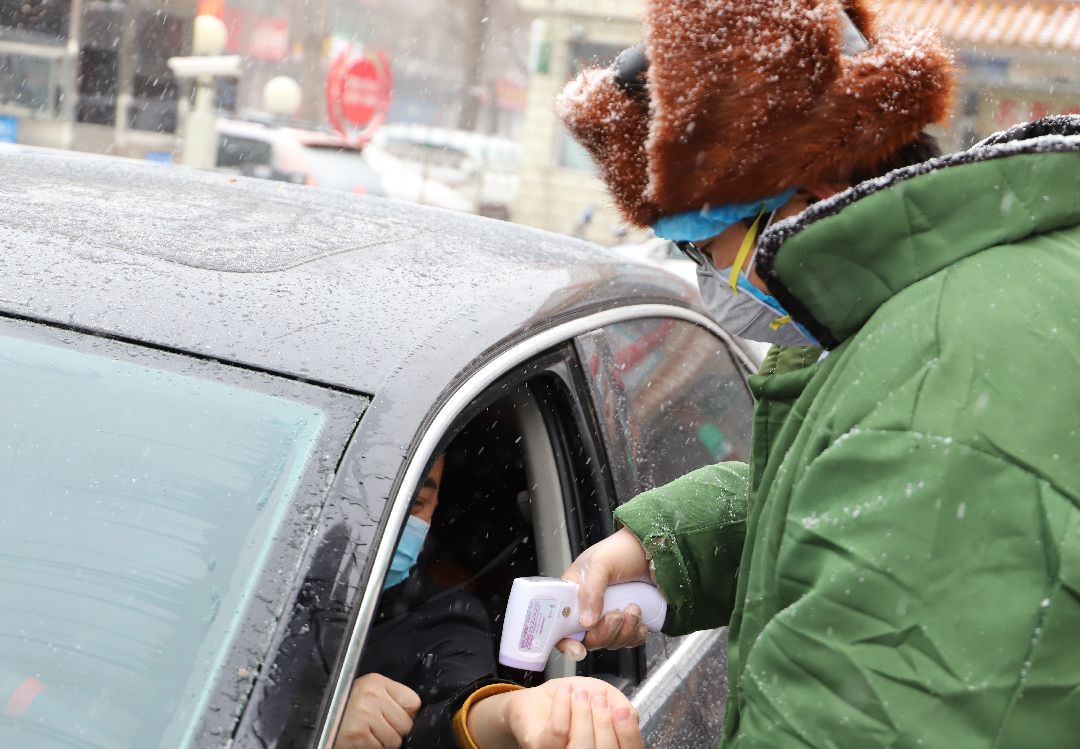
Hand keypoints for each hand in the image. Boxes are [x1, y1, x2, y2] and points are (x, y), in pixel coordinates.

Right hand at [335, 673, 421, 748]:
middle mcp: (371, 696)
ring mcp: (365, 716)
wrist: (316, 719)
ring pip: (395, 740)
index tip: (396, 717)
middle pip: (406, 724)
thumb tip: (414, 713)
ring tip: (368, 734)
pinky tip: (362, 740)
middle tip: (378, 728)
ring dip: (384, 742)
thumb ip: (390, 696)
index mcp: (375, 682)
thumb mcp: (367, 692)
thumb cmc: (344, 708)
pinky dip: (373, 748)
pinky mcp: (359, 736)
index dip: (407, 714)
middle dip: (396, 730)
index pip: (413, 702)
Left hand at [468, 677, 641, 748]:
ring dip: (582, 714)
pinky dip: (563, 707)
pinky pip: (557, 732)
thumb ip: (619, 702)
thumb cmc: (570, 701)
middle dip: (604, 721)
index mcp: (604, 745)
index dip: (629, 733)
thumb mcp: (601, 693)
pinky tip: (565, 691)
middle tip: (598, 700)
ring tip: (580, 694)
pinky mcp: (541, 747)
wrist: (536, 700)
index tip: (624, 711)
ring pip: (581, 746)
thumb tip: (629, 714)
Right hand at [556, 528, 651, 659]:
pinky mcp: (627, 623)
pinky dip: (635, 635)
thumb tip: (586, 621)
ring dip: (624, 631)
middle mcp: (588, 608)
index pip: (559, 626)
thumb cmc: (621, 550)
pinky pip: (628, 641)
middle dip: (604, 633)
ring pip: (610, 642)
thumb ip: (590, 590)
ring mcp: (607, 616)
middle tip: (616, 615)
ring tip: (633, 608)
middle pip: (588, 639)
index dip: (565, 641)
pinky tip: (639, 620)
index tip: (578, 648)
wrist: (652, 550)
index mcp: (572, 594)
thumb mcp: (601, 563)